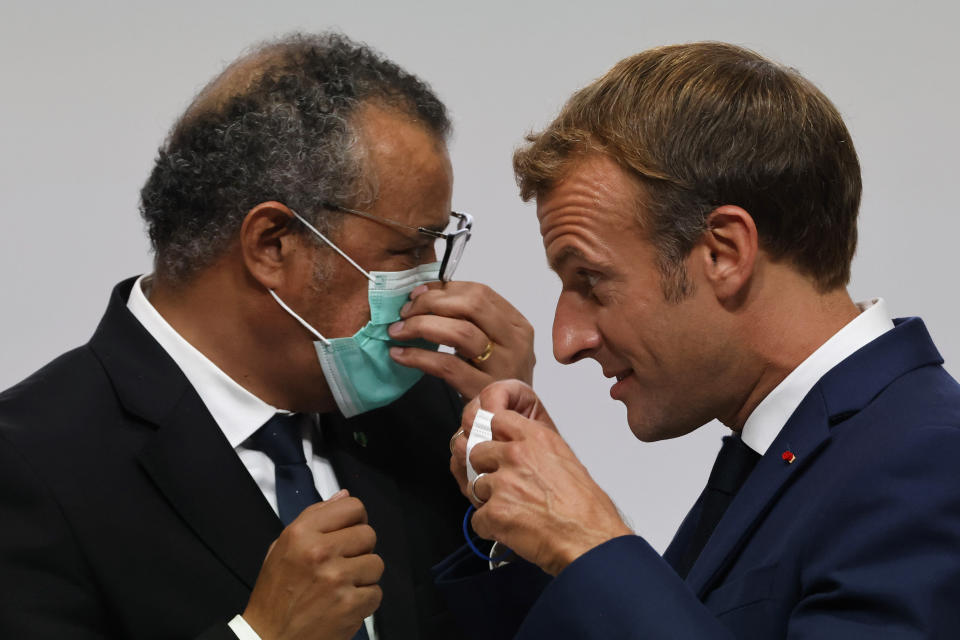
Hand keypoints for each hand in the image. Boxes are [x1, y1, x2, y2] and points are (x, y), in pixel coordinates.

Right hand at [243, 491, 382, 639]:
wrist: (268, 639)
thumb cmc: (275, 594)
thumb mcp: (283, 547)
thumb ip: (315, 517)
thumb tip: (344, 494)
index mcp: (301, 533)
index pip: (352, 507)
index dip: (355, 519)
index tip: (349, 532)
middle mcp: (320, 552)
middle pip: (368, 534)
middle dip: (360, 549)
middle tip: (343, 563)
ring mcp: (337, 579)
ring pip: (376, 563)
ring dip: (363, 576)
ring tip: (342, 586)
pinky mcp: (350, 605)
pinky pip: (376, 592)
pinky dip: (364, 600)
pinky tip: (344, 604)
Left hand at [387, 281, 534, 398]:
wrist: (504, 422)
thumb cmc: (494, 381)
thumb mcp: (492, 346)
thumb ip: (469, 320)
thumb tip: (424, 294)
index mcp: (518, 325)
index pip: (480, 292)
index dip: (444, 289)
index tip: (417, 294)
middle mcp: (516, 343)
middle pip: (471, 305)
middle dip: (431, 303)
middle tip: (405, 312)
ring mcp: (503, 367)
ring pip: (460, 332)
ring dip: (421, 325)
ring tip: (398, 331)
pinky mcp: (483, 391)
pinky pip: (446, 366)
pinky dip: (418, 356)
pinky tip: (400, 355)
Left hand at [450, 380, 632, 575]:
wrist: (589, 540)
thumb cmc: (586, 508)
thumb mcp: (565, 460)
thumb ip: (536, 450)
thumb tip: (519, 451)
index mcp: (536, 438)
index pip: (495, 418)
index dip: (492, 435)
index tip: (495, 446)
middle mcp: (516, 455)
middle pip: (476, 451)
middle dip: (485, 469)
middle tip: (503, 485)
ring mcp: (503, 483)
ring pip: (474, 485)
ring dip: (488, 500)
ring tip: (512, 510)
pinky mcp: (495, 512)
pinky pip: (477, 518)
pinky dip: (490, 527)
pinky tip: (510, 528)